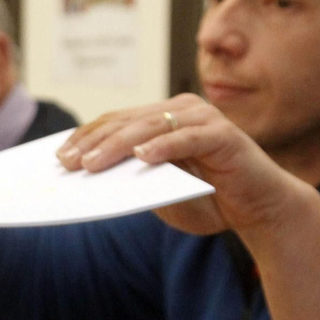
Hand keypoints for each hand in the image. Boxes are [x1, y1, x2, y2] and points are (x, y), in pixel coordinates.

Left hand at [56, 94, 308, 236]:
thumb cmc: (208, 200)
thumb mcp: (160, 194)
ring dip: (118, 145)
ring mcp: (203, 119)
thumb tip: (90, 178)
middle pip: (126, 122)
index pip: (116, 121)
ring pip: (150, 127)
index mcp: (164, 118)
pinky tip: (141, 158)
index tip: (59, 157)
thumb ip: (133, 182)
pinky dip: (163, 147)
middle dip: (94, 143)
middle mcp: (182, 110)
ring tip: (93, 164)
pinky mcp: (224, 135)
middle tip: (68, 162)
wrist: (260, 209)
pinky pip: (186, 138)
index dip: (86, 137)